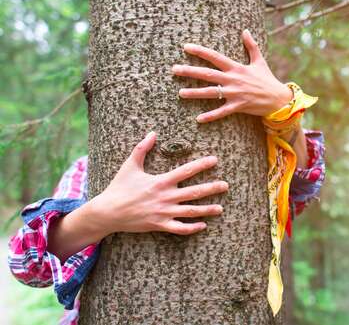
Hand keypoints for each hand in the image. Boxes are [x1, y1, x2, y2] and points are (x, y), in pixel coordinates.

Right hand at [90, 131, 227, 235]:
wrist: (108, 211)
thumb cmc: (119, 187)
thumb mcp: (130, 165)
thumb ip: (142, 148)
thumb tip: (153, 133)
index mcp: (160, 181)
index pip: (186, 171)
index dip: (202, 165)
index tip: (215, 160)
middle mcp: (165, 197)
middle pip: (194, 192)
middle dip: (211, 188)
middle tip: (226, 185)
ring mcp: (164, 212)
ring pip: (190, 211)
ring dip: (206, 210)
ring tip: (220, 208)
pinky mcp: (160, 225)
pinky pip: (179, 228)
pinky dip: (192, 228)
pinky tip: (203, 225)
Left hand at [172, 29, 293, 122]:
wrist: (278, 98)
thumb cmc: (267, 80)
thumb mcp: (259, 61)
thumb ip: (251, 46)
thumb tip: (245, 31)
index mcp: (236, 67)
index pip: (215, 57)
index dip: (200, 51)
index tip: (186, 47)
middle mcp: (233, 79)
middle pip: (207, 74)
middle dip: (190, 71)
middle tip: (174, 70)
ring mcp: (235, 93)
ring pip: (211, 93)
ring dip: (195, 93)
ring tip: (180, 93)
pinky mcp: (238, 106)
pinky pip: (222, 112)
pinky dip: (210, 116)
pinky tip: (198, 119)